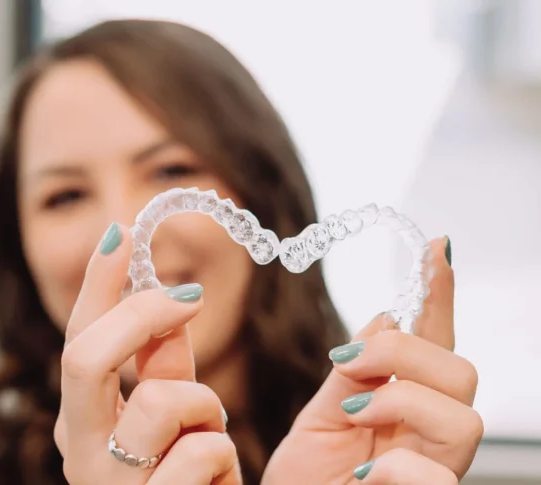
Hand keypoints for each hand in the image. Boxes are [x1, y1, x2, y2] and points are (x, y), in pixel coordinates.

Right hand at [55, 223, 241, 484]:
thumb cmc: (182, 481)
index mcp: (80, 421)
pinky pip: (203, 452)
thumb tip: (164, 292)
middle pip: (83, 356)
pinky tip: (214, 477)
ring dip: (203, 405)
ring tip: (207, 430)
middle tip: (188, 297)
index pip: (76, 339)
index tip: (125, 231)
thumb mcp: (171, 415)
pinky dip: (220, 454)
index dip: (99, 285)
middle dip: (141, 316)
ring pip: (161, 400)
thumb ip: (162, 361)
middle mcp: (79, 452)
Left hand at [263, 237, 482, 483]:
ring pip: (464, 416)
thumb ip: (353, 374)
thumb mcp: (320, 419)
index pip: (432, 345)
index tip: (436, 247)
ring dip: (402, 402)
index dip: (438, 296)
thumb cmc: (306, 484)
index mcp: (402, 411)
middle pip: (463, 372)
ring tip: (354, 414)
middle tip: (349, 364)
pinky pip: (435, 478)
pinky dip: (393, 469)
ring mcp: (432, 474)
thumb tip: (385, 317)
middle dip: (406, 353)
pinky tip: (363, 474)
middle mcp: (428, 440)